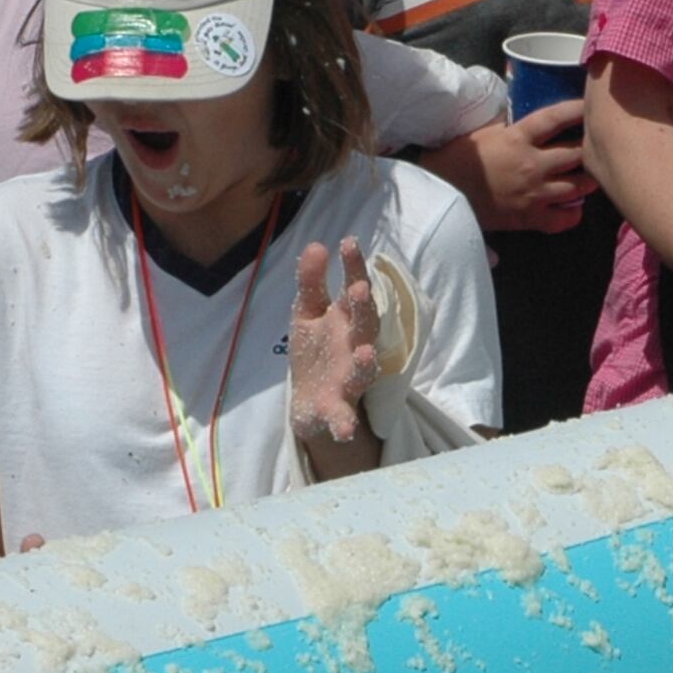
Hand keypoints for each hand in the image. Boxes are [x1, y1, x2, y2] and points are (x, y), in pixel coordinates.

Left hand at [289, 236, 382, 446]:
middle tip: (361, 289)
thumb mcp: (307, 314)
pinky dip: (344, 424)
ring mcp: (348, 380)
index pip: (354, 290)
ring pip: (362, 372)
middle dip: (365, 310)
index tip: (349, 242)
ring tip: (364, 353)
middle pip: (366, 328)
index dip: (354, 267)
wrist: (310, 403)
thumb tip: (317, 245)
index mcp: (346, 322)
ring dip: (364, 364)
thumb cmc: (315, 353)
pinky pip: (342, 418)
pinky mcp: (336, 409)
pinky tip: (344, 430)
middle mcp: (353, 348)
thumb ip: (312, 283)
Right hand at [417, 103, 593, 232]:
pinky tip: (574, 208)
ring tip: (593, 176)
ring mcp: (534, 193)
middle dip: (590, 149)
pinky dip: (573, 214)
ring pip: (576, 187)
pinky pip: (563, 219)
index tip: (591, 106)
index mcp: (518, 138)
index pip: (555, 118)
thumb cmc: (457, 158)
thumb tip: (524, 118)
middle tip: (597, 147)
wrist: (442, 193)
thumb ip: (508, 126)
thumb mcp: (483, 132)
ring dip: (588, 181)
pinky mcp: (530, 218)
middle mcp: (532, 164)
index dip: (577, 110)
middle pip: (576, 154)